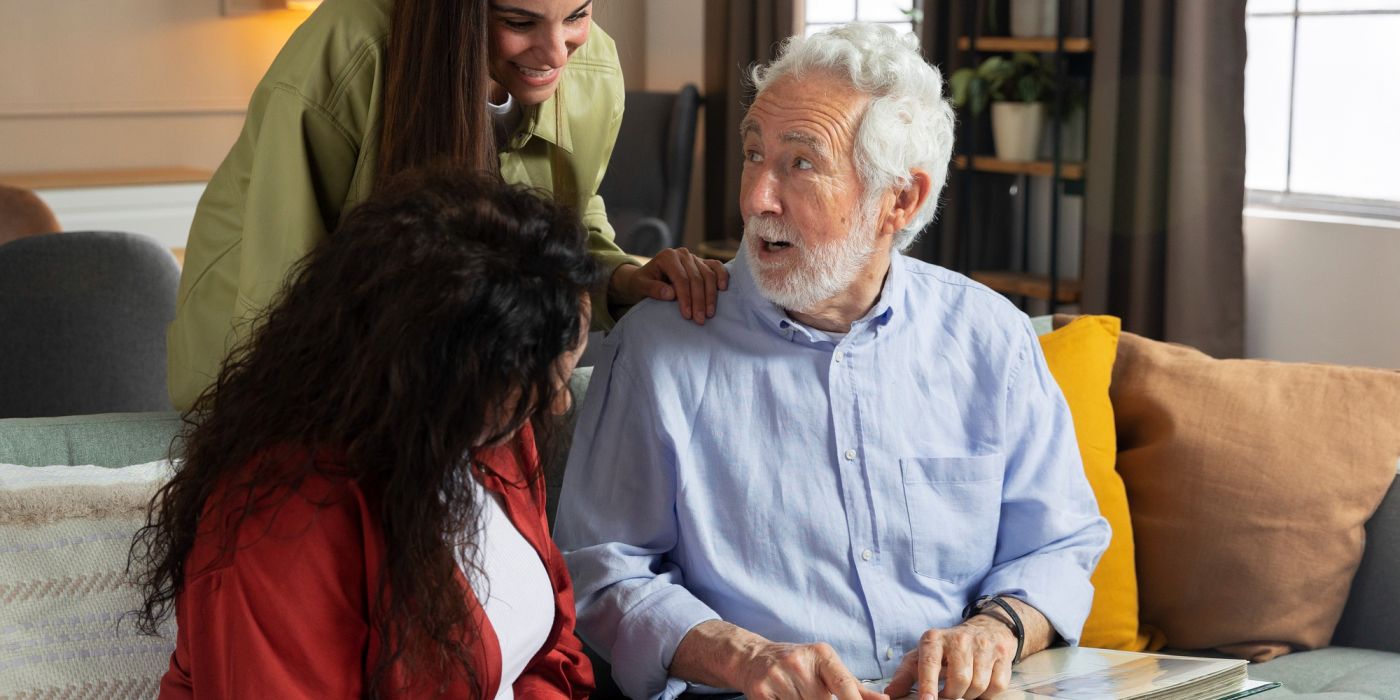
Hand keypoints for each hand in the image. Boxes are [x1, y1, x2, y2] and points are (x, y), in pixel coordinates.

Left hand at [608, 247, 728, 323]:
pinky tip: (723, 289)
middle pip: (696, 278)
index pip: (681, 279)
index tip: (687, 315)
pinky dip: (722, 276)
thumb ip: (653, 289)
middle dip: (699, 301)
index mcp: (667, 256)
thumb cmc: (643, 282)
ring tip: (709, 314)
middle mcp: (682, 254)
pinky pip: (716, 266)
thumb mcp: (641, 286)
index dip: (685, 298)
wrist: (647, 277)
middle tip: (700, 320)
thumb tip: (670, 294)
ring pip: (708, 275)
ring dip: (711, 295)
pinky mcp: (702, 262)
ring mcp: (694, 257)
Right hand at [736, 641, 887, 699]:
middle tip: (812, 694)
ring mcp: (777, 677)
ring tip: (797, 694)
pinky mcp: (759, 692)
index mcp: (821, 654)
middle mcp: (798, 662)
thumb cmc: (798, 665)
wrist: (753, 657)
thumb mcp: (826, 667)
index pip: (844, 684)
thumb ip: (854, 686)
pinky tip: (784, 698)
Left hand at [884, 616, 1016, 699]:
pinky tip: (981, 685)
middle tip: (950, 693)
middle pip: (959, 679)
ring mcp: (983, 645)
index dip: (929, 684)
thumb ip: (906, 676)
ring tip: (964, 687)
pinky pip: (996, 686)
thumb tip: (889, 695)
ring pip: (978, 684)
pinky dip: (988, 693)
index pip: (930, 663)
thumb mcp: (923, 656)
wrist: (986, 629)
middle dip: (953, 694)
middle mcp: (959, 639)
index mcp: (934, 639)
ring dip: (970, 694)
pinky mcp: (1002, 654)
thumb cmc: (947, 649)